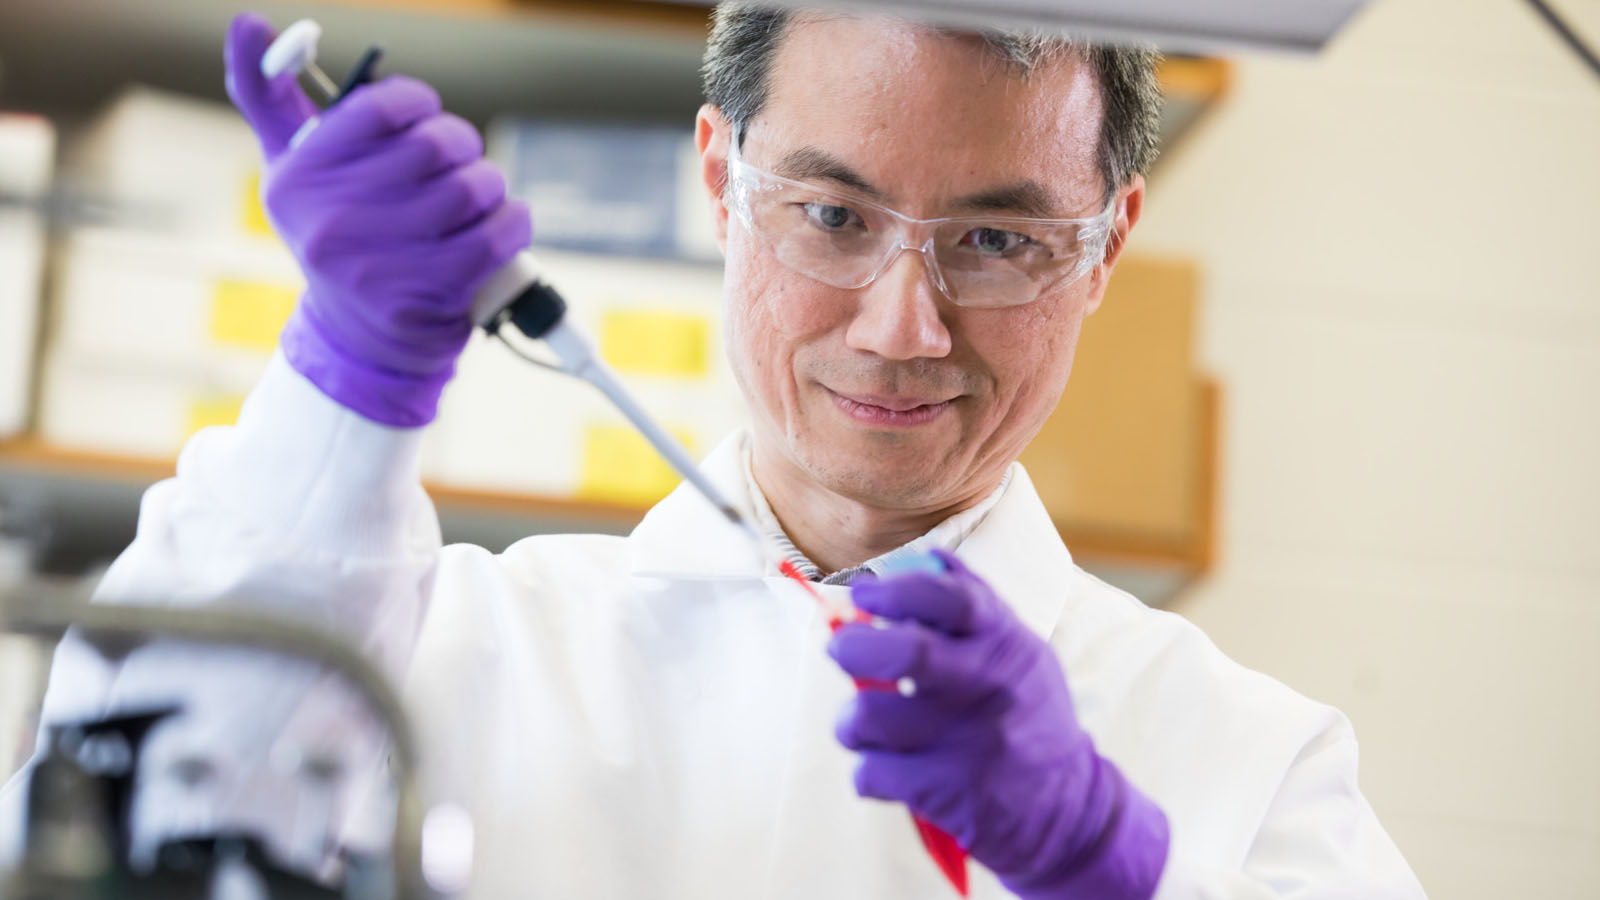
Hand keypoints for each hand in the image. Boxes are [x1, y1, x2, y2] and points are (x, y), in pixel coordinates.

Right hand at [224, 14, 530, 426]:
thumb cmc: (336, 233)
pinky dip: (512, 220)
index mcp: (298, 178)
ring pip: (474, 186)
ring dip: (488, 183)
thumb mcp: (293, 170)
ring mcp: (383, 261)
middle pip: (435, 144)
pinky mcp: (433, 293)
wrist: (359, 338)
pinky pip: (500, 230)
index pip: (378, 107)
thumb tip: (247, 21)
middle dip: (460, 144)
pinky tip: (497, 225)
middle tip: (457, 159)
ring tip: (475, 197)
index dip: (417, 102)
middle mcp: (333, 219)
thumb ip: (269, 94)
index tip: (424, 115)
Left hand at [828, 550, 1168, 898]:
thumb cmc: (1026, 716)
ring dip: (851, 721)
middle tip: (840, 648)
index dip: (897, 589)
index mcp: (1005, 643)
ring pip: (867, 717)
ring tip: (865, 724)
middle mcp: (990, 687)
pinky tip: (893, 770)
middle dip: (853, 647)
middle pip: (906, 652)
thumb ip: (974, 605)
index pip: (950, 597)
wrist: (1068, 811)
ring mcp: (968, 743)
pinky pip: (870, 773)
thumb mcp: (1019, 652)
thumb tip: (919, 558)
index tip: (863, 592)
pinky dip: (870, 772)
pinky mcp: (946, 792)